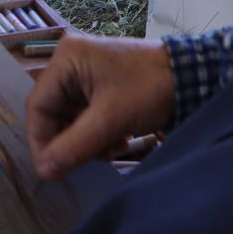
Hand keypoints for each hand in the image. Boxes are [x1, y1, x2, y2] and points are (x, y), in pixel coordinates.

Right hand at [27, 33, 176, 180]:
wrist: (194, 74)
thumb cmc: (149, 89)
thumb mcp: (110, 120)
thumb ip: (74, 146)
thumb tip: (43, 173)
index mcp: (66, 60)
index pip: (38, 107)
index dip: (42, 142)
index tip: (50, 171)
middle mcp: (70, 63)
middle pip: (54, 113)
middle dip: (70, 141)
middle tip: (86, 162)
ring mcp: (86, 73)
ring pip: (71, 118)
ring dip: (85, 141)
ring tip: (109, 150)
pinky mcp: (101, 85)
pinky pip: (86, 115)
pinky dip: (96, 133)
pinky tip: (116, 142)